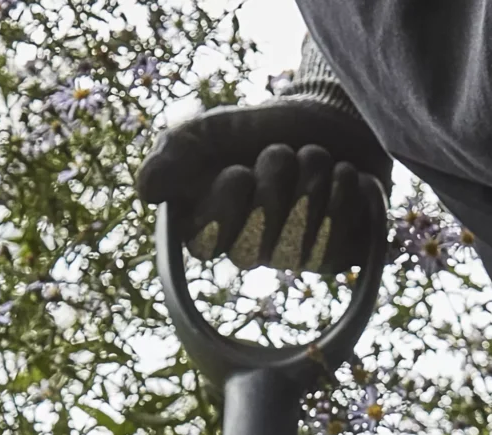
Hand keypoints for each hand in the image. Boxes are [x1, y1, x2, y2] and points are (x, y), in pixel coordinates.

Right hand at [138, 95, 389, 273]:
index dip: (227, 205)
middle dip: (276, 176)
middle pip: (259, 236)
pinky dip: (345, 190)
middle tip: (282, 153)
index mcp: (210, 230)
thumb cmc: (260, 130)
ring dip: (313, 172)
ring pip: (304, 227)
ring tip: (314, 157)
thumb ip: (175, 152)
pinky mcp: (337, 257)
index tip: (238, 171)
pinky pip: (342, 237)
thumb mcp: (210, 130)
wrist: (328, 117)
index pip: (207, 241)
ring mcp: (293, 259)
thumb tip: (146, 191)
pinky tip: (344, 176)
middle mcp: (249, 252)